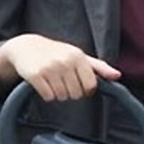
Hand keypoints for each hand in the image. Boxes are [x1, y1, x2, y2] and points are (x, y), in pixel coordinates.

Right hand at [0, 35, 119, 100]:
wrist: (26, 47)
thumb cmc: (57, 53)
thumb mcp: (79, 56)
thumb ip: (99, 67)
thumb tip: (117, 76)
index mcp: (78, 57)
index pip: (90, 85)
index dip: (86, 91)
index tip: (79, 87)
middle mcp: (65, 62)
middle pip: (76, 94)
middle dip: (71, 93)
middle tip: (63, 83)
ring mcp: (49, 68)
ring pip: (62, 96)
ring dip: (58, 94)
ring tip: (53, 83)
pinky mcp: (35, 75)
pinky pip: (48, 96)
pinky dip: (47, 95)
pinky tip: (44, 85)